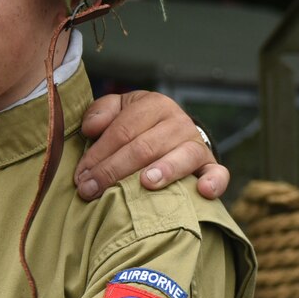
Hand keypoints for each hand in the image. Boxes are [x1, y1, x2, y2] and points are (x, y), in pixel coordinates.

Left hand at [75, 91, 227, 201]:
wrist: (170, 133)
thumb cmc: (134, 125)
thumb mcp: (117, 110)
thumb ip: (101, 113)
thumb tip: (91, 128)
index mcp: (153, 105)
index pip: (122, 131)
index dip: (98, 154)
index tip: (80, 177)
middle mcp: (178, 122)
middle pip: (144, 147)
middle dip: (113, 170)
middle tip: (90, 190)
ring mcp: (196, 143)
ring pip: (182, 157)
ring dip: (164, 170)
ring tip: (145, 183)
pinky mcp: (210, 164)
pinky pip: (218, 173)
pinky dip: (214, 182)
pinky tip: (202, 192)